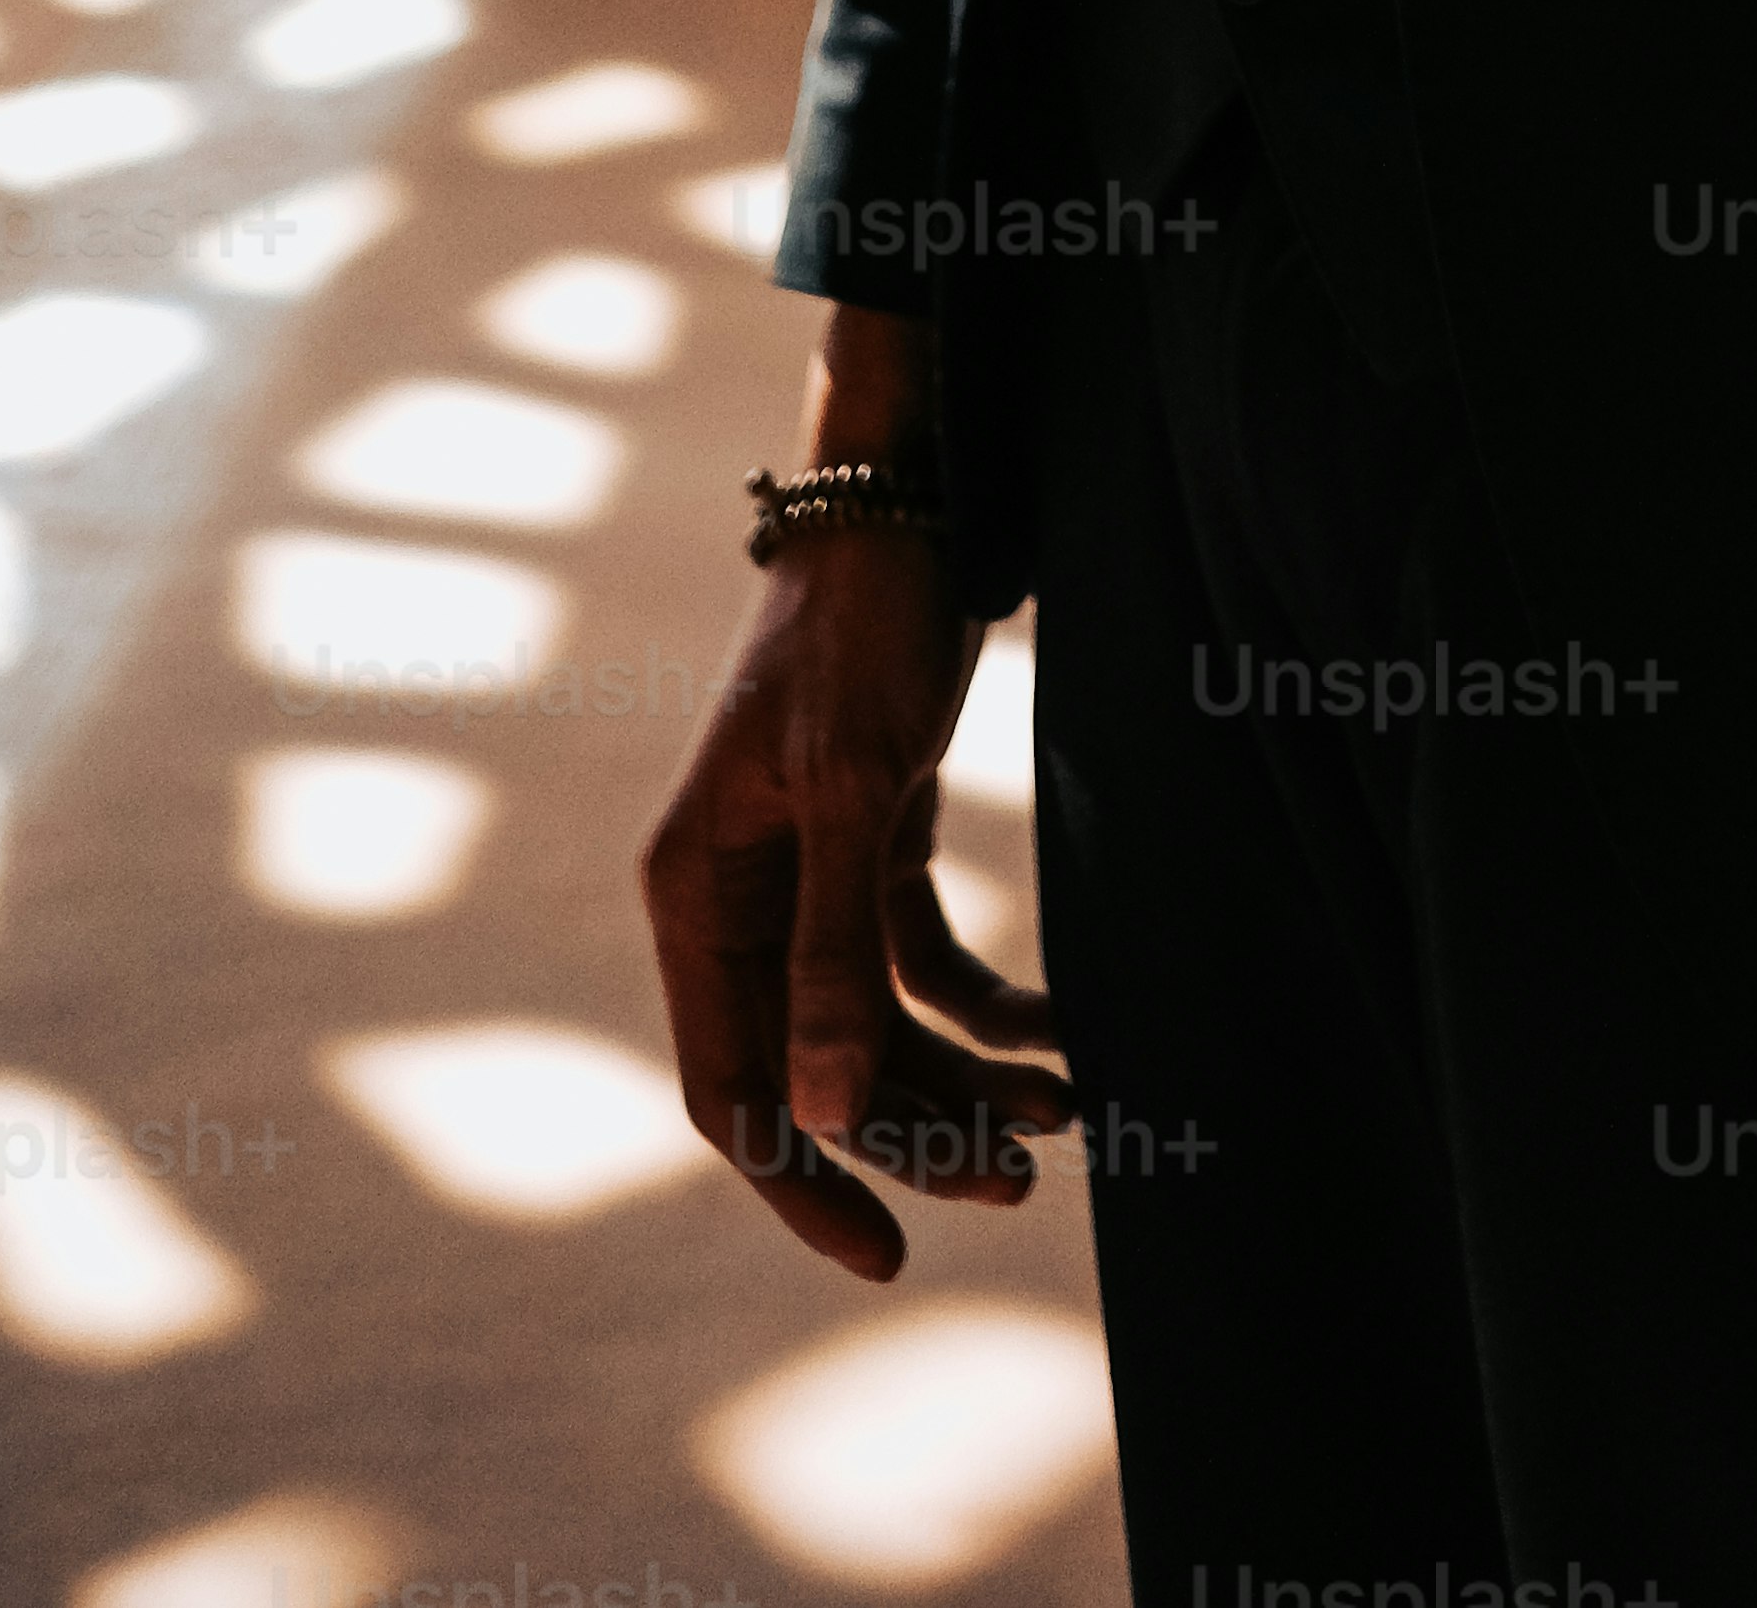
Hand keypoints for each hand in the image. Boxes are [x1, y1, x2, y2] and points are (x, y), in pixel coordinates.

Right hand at [641, 502, 1075, 1279]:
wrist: (903, 504)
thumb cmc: (857, 630)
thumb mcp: (849, 787)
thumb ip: (833, 951)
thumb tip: (823, 1117)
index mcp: (696, 895)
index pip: (729, 1086)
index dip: (800, 1179)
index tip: (884, 1252)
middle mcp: (737, 896)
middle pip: (818, 1066)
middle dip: (912, 1129)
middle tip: (1020, 1175)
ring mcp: (803, 872)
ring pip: (874, 1025)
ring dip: (959, 1078)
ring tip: (1060, 1114)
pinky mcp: (868, 839)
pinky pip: (920, 964)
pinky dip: (984, 1010)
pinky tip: (1056, 1035)